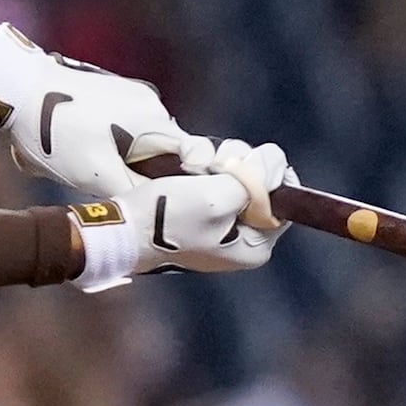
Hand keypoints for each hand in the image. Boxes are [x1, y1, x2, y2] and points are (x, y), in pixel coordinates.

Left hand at [0, 24, 199, 197]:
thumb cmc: (55, 131)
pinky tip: (77, 144)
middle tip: (106, 183)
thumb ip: (132, 192)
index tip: (159, 200)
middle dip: (140, 172)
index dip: (179, 184)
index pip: (191, 159)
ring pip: (140, 140)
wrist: (19, 87)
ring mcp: (133, 93)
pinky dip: (108, 140)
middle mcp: (152, 103)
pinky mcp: (113, 90)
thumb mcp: (93, 173)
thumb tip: (157, 211)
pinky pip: (124, 126)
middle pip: (163, 152)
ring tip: (84, 162)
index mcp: (155, 122)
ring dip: (120, 157)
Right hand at [72, 139, 292, 291]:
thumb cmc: (166, 219)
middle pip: (262, 187)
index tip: (249, 159)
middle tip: (215, 163)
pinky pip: (214, 185)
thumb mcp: (216, 196)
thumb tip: (275, 161)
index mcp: (254, 246)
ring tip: (194, 166)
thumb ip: (254, 179)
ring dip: (218, 163)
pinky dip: (203, 172)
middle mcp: (242, 241)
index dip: (271, 172)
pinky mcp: (199, 217)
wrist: (120, 230)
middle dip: (241, 166)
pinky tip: (186, 169)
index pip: (285, 202)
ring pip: (237, 180)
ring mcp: (219, 229)